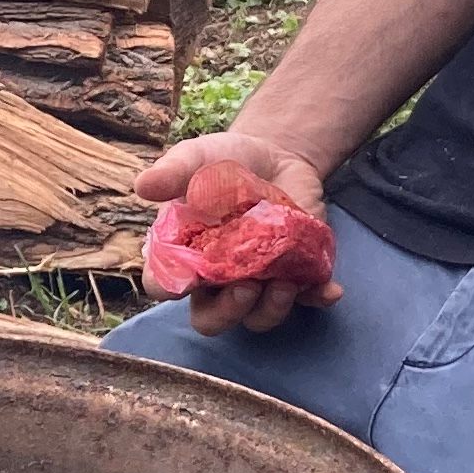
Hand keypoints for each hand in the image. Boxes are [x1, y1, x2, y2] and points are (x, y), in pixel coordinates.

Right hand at [134, 131, 336, 338]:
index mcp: (185, 254)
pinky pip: (307, 298)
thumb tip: (142, 186)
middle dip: (226, 313)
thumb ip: (173, 171)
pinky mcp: (295, 275)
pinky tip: (331, 290)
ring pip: (258, 317)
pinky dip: (318, 297)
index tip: (184, 279)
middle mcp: (217, 278)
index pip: (163, 284)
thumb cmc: (225, 160)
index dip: (168, 288)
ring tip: (284, 283)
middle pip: (210, 318)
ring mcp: (257, 281)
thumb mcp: (197, 157)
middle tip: (243, 288)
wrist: (276, 154)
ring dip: (271, 309)